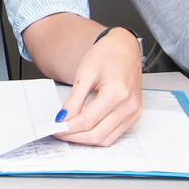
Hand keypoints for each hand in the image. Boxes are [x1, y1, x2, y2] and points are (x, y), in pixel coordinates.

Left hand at [53, 28, 142, 145]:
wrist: (125, 49)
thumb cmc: (107, 55)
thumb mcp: (84, 72)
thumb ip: (74, 99)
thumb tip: (63, 118)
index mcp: (117, 92)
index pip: (87, 120)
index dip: (68, 127)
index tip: (55, 127)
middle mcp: (128, 106)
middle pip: (96, 134)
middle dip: (74, 137)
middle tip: (58, 132)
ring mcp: (133, 113)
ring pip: (105, 140)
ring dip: (84, 140)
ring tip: (69, 132)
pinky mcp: (134, 116)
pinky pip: (113, 136)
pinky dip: (97, 136)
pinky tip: (84, 130)